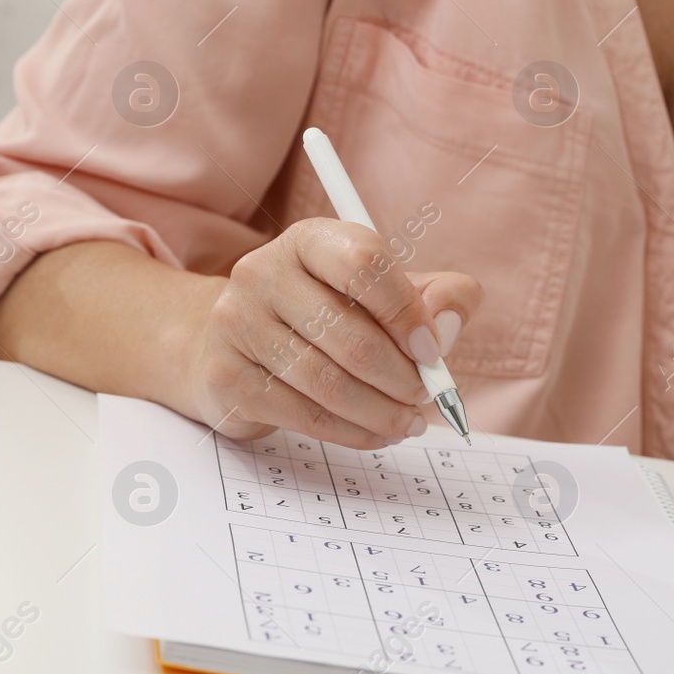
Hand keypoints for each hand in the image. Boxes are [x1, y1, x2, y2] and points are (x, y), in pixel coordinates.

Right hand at [183, 218, 483, 447]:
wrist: (233, 345)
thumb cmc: (328, 313)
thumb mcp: (388, 291)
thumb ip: (439, 296)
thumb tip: (447, 327)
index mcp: (310, 240)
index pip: (364, 262)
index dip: (406, 310)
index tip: (432, 349)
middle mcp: (263, 273)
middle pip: (350, 335)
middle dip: (403, 377)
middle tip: (427, 396)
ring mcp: (236, 325)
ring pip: (329, 384)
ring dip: (383, 412)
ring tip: (410, 421)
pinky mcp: (225, 378)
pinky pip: (303, 416)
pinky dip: (354, 433)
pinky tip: (377, 432)